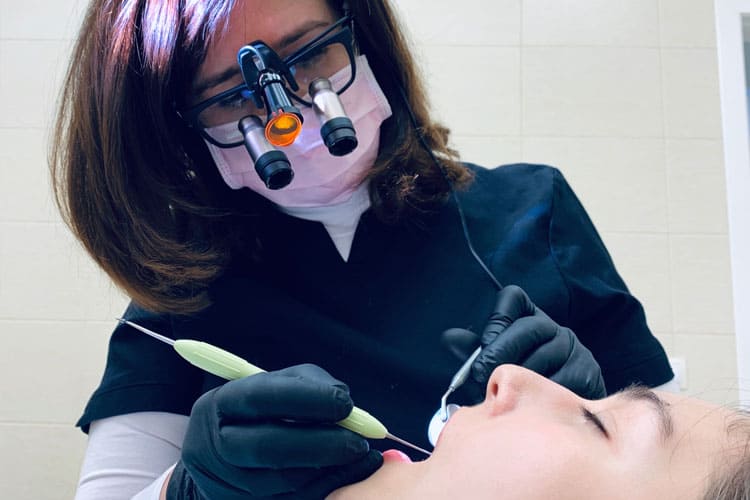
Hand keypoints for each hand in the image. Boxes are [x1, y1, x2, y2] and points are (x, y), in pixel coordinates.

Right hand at [166, 364, 381, 499]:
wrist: (219, 456)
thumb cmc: (257, 411)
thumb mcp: (273, 384)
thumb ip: (307, 383)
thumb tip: (343, 396)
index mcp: (222, 404)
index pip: (261, 397)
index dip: (306, 399)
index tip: (345, 403)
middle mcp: (218, 445)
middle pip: (267, 447)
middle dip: (320, 443)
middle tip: (358, 441)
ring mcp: (229, 481)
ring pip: (282, 480)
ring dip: (328, 468)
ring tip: (359, 453)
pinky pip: (294, 499)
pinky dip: (326, 485)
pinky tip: (349, 471)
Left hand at [442, 285, 605, 401]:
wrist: (562, 412)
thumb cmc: (519, 384)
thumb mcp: (494, 362)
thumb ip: (473, 350)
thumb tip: (449, 339)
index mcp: (529, 317)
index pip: (513, 298)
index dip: (496, 319)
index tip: (483, 343)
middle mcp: (555, 328)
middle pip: (529, 328)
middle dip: (501, 351)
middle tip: (481, 374)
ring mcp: (574, 349)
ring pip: (545, 357)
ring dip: (519, 377)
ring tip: (500, 393)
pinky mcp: (588, 373)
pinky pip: (563, 382)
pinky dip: (541, 394)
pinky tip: (527, 403)